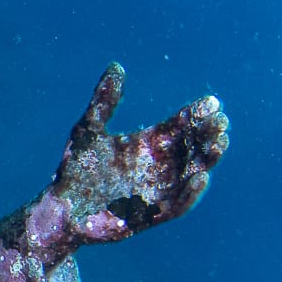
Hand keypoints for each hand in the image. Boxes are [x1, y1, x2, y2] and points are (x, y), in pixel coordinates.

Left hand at [17, 64, 227, 264]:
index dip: (196, 114)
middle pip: (192, 147)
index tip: (212, 102)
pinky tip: (201, 177)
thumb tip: (117, 66)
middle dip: (208, 134)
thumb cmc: (76, 169)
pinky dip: (190, 193)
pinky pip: (177, 204)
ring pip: (192, 173)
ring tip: (220, 142)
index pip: (179, 125)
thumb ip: (104, 101)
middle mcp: (158, 165)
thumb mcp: (88, 130)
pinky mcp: (151, 214)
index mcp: (148, 143)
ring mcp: (157, 190)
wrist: (61, 208)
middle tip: (220, 122)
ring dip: (208, 159)